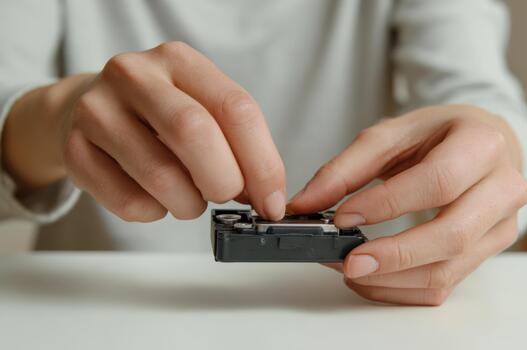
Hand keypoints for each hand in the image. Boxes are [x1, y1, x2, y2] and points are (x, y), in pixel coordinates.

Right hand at [3, 41, 285, 220]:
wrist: (84, 109)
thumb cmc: (158, 115)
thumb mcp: (201, 107)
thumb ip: (236, 142)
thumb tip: (267, 196)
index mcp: (179, 60)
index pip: (236, 109)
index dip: (263, 163)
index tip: (272, 201)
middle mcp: (135, 76)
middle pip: (195, 133)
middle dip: (223, 180)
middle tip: (227, 196)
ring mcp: (98, 110)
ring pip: (160, 175)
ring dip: (189, 204)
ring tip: (190, 200)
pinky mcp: (74, 150)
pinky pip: (128, 201)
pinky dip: (155, 213)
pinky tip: (156, 200)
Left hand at [288, 105, 526, 304]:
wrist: (484, 145)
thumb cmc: (440, 136)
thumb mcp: (394, 134)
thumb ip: (347, 168)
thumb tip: (305, 203)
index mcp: (483, 144)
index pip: (438, 181)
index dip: (388, 204)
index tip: (343, 217)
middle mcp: (504, 187)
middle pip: (452, 235)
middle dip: (394, 255)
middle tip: (348, 261)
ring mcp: (502, 225)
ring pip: (449, 270)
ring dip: (393, 279)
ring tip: (352, 269)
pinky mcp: (489, 252)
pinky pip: (446, 284)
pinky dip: (403, 288)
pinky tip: (374, 277)